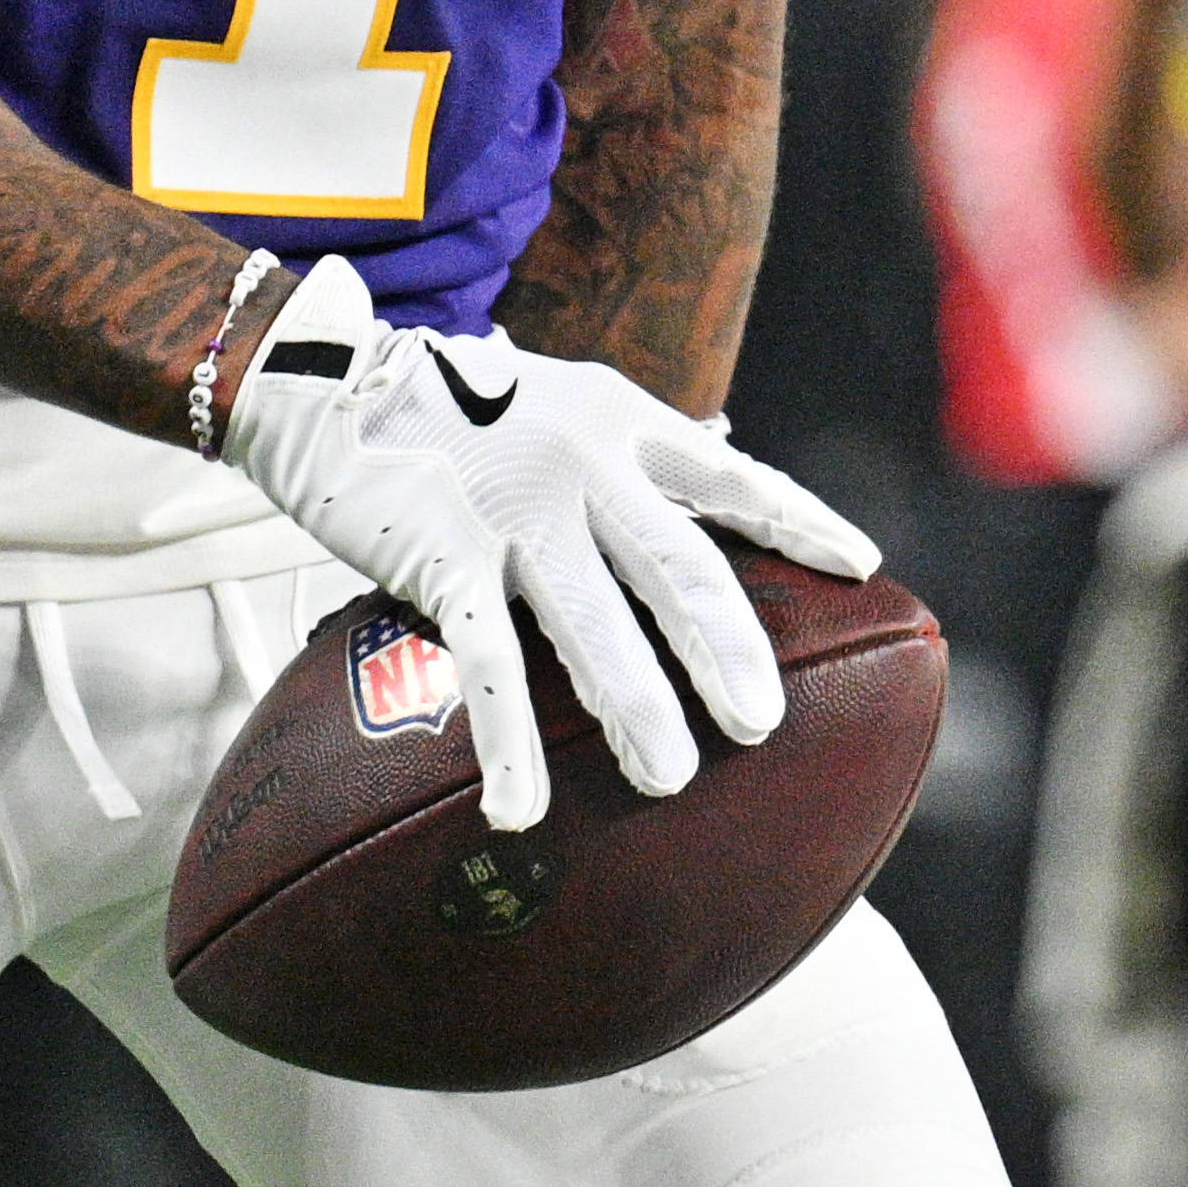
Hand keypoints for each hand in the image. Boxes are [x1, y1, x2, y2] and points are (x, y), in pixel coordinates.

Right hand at [217, 254, 874, 831]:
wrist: (325, 380)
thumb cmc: (452, 407)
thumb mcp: (558, 407)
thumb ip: (625, 461)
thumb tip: (705, 503)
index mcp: (618, 420)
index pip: (730, 473)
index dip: (798, 520)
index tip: (862, 565)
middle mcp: (580, 462)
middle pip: (676, 564)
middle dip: (727, 648)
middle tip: (762, 724)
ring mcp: (513, 513)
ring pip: (593, 623)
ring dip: (637, 706)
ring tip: (671, 776)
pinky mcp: (444, 557)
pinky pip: (486, 663)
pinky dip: (506, 740)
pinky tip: (521, 806)